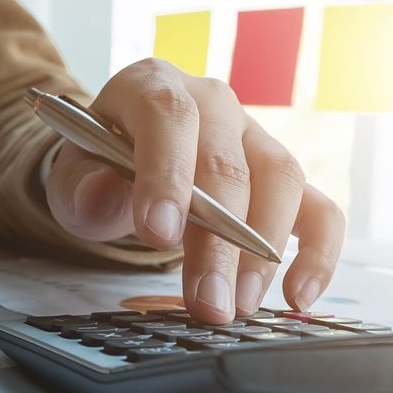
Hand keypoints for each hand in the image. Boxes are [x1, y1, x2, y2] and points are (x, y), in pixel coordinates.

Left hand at [43, 60, 344, 323]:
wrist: (123, 158)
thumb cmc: (101, 164)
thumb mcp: (73, 173)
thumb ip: (79, 184)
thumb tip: (99, 195)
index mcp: (152, 86)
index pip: (168, 118)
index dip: (167, 174)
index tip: (159, 235)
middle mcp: (212, 103)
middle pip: (226, 164)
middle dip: (218, 241)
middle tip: (207, 302)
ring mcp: (254, 136)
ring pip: (280, 181)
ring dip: (263, 251)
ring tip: (240, 305)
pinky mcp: (283, 177)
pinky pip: (319, 208)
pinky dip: (318, 253)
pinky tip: (299, 297)